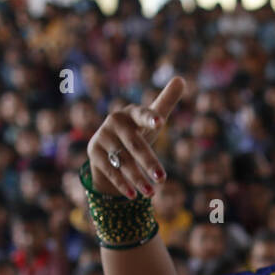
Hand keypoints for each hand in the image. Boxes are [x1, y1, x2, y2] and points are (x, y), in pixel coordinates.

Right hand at [86, 76, 185, 197]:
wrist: (109, 150)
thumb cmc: (137, 133)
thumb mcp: (151, 120)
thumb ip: (166, 101)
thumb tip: (181, 78)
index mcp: (131, 113)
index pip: (142, 114)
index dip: (150, 117)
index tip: (160, 122)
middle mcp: (114, 122)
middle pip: (134, 144)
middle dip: (149, 162)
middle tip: (163, 179)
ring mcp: (102, 137)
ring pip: (122, 161)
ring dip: (137, 178)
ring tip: (151, 193)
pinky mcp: (94, 153)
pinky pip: (110, 171)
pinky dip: (123, 184)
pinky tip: (134, 196)